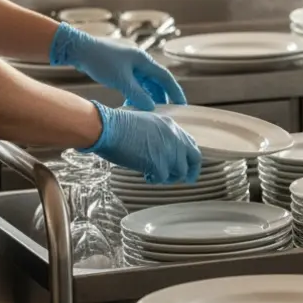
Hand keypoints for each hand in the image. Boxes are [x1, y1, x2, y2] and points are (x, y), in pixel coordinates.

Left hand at [49, 23, 186, 109]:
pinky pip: (134, 83)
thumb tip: (151, 107)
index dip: (175, 91)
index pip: (165, 77)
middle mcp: (140, 61)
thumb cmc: (100, 60)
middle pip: (156, 81)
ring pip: (145, 83)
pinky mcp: (120, 68)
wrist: (78, 49)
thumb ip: (137, 94)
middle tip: (165, 111)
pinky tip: (130, 103)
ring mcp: (130, 64)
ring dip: (147, 96)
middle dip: (161, 96)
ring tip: (147, 110)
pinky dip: (135, 93)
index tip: (182, 104)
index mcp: (144, 61)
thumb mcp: (121, 80)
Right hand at [82, 103, 201, 183]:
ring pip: (180, 171)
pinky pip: (163, 178)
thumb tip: (160, 148)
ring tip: (156, 176)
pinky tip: (146, 176)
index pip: (191, 143)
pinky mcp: (159, 164)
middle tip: (187, 180)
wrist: (108, 128)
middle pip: (194, 159)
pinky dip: (155, 180)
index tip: (189, 164)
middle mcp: (175, 138)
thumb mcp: (146, 122)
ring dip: (169, 177)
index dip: (190, 156)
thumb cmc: (118, 124)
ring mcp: (169, 151)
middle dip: (191, 171)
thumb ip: (158, 134)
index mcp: (172, 126)